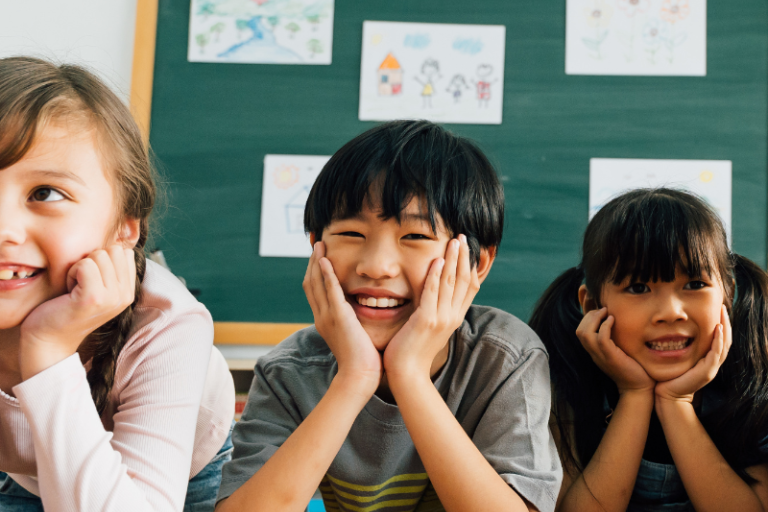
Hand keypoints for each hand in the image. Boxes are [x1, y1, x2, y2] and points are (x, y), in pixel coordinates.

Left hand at [19, 245, 135, 379]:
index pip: (124, 252)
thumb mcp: (98, 288)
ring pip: (99, 255)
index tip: (91, 280)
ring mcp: (111, 298)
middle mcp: (125, 295)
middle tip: (81, 283)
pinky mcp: (93, 299)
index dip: (103, 259)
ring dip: (80, 267)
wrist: (48, 340)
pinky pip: (84, 265)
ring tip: (74, 288)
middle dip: (92, 260)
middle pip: (114, 250)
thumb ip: (110, 269)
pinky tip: (68, 291)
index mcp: (128, 291)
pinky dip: (71, 273)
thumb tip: (116, 242)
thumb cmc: (66, 309)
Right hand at [303, 242, 380, 394]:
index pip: (314, 291)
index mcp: (324, 321)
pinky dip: (325, 275)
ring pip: (315, 284)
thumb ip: (351, 322)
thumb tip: (357, 313)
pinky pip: (328, 291)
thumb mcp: (353, 336)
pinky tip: (325, 261)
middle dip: (312, 263)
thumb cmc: (362, 360)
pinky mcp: (338, 317)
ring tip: (319, 246)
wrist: (359, 376)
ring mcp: (327, 317)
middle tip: (316, 244)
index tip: (319, 257)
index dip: (315, 273)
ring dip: (316, 263)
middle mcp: (321, 316)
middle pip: (310, 283)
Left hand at [383, 235, 477, 380]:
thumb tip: (435, 298)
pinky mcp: (426, 320)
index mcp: (454, 318)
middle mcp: (452, 316)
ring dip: (453, 259)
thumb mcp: (431, 329)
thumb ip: (435, 312)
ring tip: (454, 241)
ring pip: (450, 282)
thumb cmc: (413, 351)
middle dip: (464, 257)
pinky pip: (432, 292)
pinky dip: (436, 274)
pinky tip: (438, 259)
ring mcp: (441, 318)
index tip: (468, 249)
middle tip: (463, 238)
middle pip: (463, 281)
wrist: (407, 374)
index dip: (470, 266)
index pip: (469, 287)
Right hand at [576, 308, 654, 394]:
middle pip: (579, 331)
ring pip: (585, 334)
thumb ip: (614, 340)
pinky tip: (613, 320)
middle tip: (602, 309)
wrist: (638, 389)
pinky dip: (605, 326)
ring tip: (605, 312)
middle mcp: (594, 354)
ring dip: (594, 318)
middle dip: (588, 315)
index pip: (580, 332)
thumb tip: (616, 324)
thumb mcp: (619, 352)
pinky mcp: (611, 358)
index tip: (599, 311)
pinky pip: (601, 338)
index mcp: (594, 352)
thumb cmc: (632, 369)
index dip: (586, 318)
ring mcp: (601, 356)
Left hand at [655, 305, 731, 403]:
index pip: (719, 338)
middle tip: (722, 305)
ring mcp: (712, 368)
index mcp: (707, 359)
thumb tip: (671, 329)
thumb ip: (679, 346)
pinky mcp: (707, 372)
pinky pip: (716, 353)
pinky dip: (718, 340)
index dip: (720, 323)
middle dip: (725, 321)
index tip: (716, 308)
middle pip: (726, 339)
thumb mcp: (676, 357)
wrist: (667, 396)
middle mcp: (712, 362)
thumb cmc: (668, 376)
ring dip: (725, 327)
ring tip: (722, 312)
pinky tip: (717, 328)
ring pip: (725, 344)